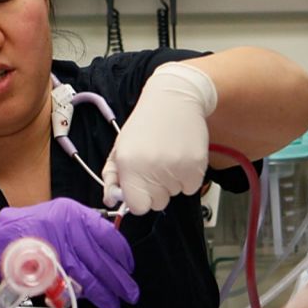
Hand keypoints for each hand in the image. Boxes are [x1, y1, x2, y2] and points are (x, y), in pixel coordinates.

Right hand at [0, 198, 137, 307]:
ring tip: (115, 303)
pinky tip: (94, 300)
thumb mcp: (59, 218)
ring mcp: (54, 248)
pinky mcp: (44, 267)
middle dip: (118, 279)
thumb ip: (81, 232)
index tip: (129, 266)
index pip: (107, 234)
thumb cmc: (29, 230)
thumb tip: (109, 253)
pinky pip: (70, 284)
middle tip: (130, 292)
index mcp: (72, 213)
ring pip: (88, 274)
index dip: (122, 254)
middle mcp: (66, 228)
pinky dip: (84, 294)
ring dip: (105, 291)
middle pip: (100, 258)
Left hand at [102, 62, 217, 214]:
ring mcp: (176, 169)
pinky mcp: (196, 167)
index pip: (137, 207)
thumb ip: (112, 177)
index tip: (140, 188)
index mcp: (130, 165)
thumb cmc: (145, 125)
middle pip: (157, 204)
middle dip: (154, 190)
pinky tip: (181, 157)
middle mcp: (152, 169)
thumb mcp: (120, 148)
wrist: (174, 100)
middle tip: (154, 166)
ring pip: (174, 195)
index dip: (138, 199)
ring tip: (168, 156)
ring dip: (171, 182)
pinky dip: (187, 178)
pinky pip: (191, 188)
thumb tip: (111, 201)